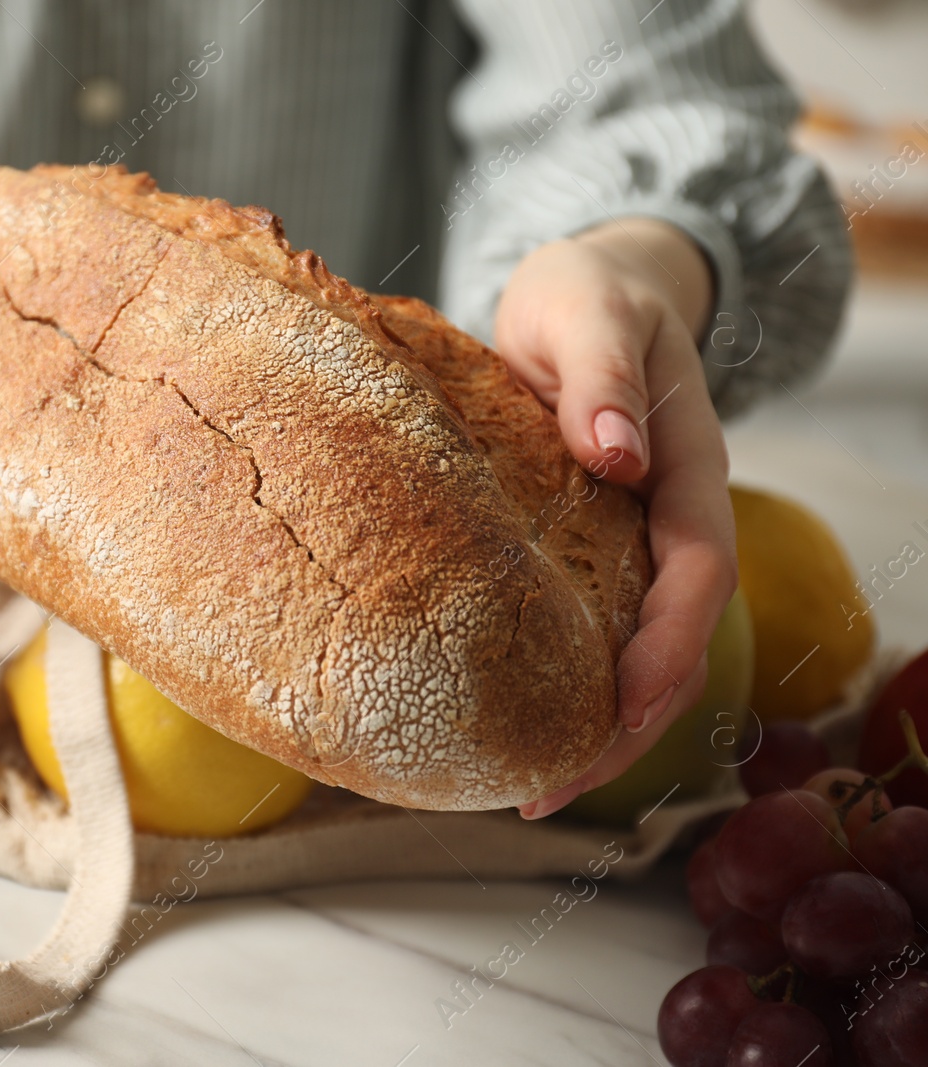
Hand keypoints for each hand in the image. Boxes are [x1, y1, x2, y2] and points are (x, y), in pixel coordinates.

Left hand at [493, 218, 737, 818]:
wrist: (586, 290)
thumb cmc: (588, 293)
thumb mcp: (589, 310)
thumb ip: (603, 375)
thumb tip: (614, 453)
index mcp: (685, 467)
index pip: (696, 574)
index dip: (666, 649)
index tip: (619, 712)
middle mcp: (668, 516)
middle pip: (670, 641)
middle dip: (625, 726)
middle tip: (549, 793)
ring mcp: (631, 538)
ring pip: (632, 649)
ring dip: (590, 725)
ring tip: (525, 790)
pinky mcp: (587, 548)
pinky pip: (588, 627)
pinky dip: (558, 681)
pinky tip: (506, 722)